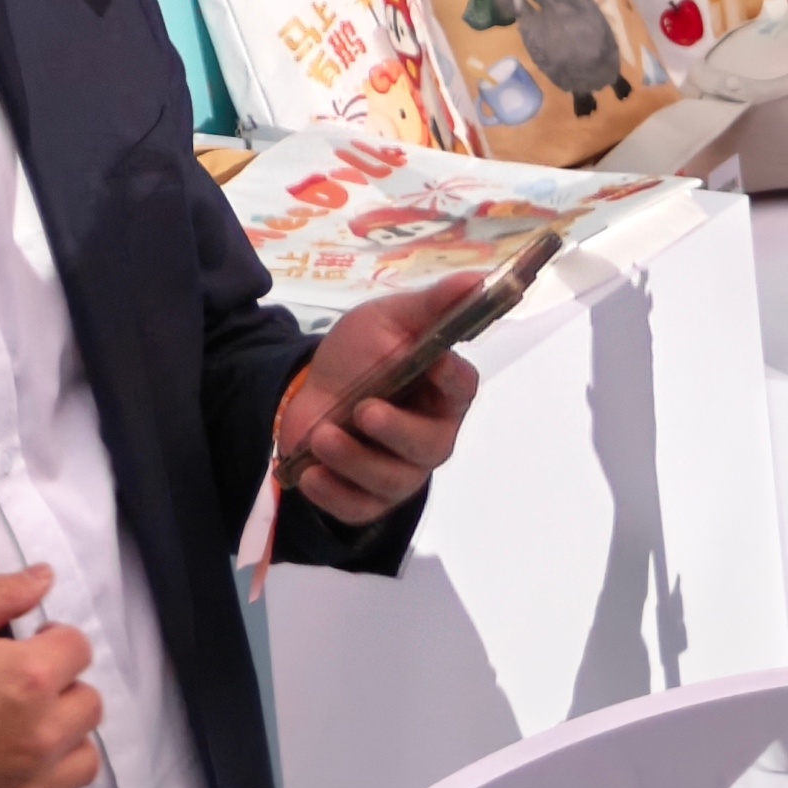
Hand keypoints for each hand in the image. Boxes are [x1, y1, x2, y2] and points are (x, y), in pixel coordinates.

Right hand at [0, 567, 100, 787]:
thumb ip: (2, 593)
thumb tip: (45, 577)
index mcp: (30, 677)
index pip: (78, 648)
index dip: (51, 640)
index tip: (26, 646)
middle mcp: (42, 735)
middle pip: (89, 703)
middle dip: (63, 687)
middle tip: (22, 687)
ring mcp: (30, 786)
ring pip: (84, 760)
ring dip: (65, 741)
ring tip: (27, 731)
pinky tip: (22, 775)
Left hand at [277, 283, 481, 528]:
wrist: (311, 390)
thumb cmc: (360, 354)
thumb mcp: (389, 320)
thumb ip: (432, 305)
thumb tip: (477, 280)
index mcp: (443, 391)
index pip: (462, 387)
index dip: (451, 378)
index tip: (435, 363)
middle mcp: (431, 436)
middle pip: (429, 445)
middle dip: (396, 431)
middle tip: (364, 410)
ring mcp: (401, 472)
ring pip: (391, 479)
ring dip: (354, 459)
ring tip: (323, 437)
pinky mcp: (368, 499)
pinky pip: (358, 508)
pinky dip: (334, 494)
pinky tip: (313, 473)